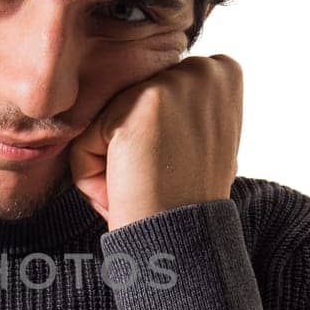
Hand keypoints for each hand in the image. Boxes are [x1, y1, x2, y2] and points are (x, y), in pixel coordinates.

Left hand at [69, 55, 242, 229]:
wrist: (178, 240)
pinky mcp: (137, 107)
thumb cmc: (185, 198)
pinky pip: (85, 141)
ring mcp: (173, 84)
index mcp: (224, 73)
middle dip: (131, 144)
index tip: (178, 165)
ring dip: (110, 160)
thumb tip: (150, 96)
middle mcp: (204, 70)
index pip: (155, 89)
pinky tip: (125, 188)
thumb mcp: (203, 137)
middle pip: (127, 102)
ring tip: (142, 184)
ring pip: (104, 120)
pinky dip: (92, 174)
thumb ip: (182, 104)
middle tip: (158, 178)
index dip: (157, 135)